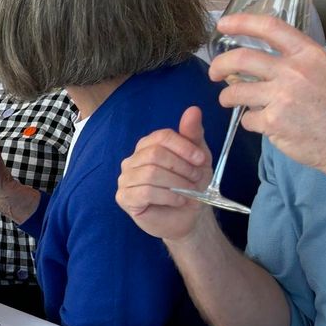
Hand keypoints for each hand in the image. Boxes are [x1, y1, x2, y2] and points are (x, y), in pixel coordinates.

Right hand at [116, 106, 218, 241]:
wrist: (189, 216)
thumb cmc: (191, 185)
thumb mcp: (198, 158)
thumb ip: (193, 134)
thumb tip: (193, 109)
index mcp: (148, 146)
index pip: (161, 137)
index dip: (184, 147)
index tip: (201, 160)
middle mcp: (133, 160)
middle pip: (155, 155)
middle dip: (181, 167)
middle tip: (196, 179)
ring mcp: (125, 179)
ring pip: (150, 174)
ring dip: (176, 184)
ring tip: (188, 192)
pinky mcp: (124, 198)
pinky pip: (144, 192)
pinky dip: (167, 197)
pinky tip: (178, 200)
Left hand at [208, 12, 325, 175]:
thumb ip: (301, 61)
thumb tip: (270, 57)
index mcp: (309, 55)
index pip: (270, 28)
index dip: (241, 22)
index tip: (223, 24)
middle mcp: (294, 72)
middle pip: (241, 59)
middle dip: (219, 65)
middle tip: (214, 72)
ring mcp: (283, 97)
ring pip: (237, 91)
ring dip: (227, 96)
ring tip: (230, 100)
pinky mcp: (274, 122)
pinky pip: (247, 118)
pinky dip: (250, 121)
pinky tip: (262, 124)